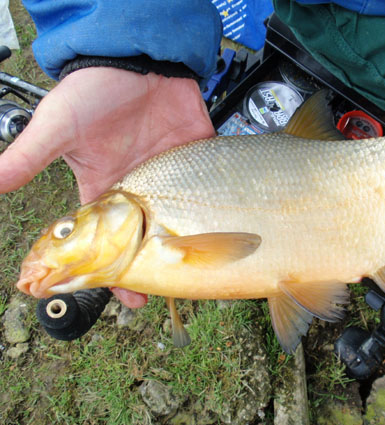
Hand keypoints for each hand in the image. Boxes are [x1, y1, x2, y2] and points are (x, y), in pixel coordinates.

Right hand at [0, 67, 215, 306]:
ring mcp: (174, 172)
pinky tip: (234, 226)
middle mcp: (142, 187)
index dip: (118, 271)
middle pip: (151, 237)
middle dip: (158, 266)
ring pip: (185, 215)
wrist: (137, 58)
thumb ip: (28, 157)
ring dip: (193, 241)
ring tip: (201, 271)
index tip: (128, 299)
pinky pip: (214, 183)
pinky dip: (223, 202)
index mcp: (107, 188)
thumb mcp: (59, 127)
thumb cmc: (93, 91)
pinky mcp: (200, 153)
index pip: (110, 242)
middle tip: (167, 293)